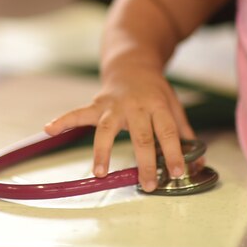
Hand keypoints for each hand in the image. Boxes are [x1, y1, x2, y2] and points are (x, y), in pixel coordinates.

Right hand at [45, 66, 193, 191]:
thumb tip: (198, 164)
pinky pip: (77, 113)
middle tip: (147, 184)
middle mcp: (135, 105)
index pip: (167, 132)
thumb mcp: (174, 106)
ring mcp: (113, 105)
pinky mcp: (96, 105)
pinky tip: (48, 128)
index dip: (173, 152)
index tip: (176, 173)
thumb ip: (184, 134)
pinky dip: (62, 120)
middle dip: (144, 161)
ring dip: (101, 151)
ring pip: (106, 129)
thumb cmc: (155, 91)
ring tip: (98, 172)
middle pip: (140, 135)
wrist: (132, 63)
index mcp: (157, 105)